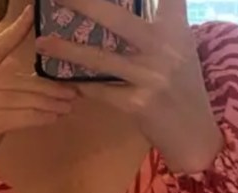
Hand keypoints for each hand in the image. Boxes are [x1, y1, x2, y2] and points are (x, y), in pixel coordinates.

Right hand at [0, 5, 77, 192]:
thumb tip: (36, 85)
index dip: (11, 34)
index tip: (33, 15)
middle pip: (4, 80)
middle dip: (41, 86)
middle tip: (70, 91)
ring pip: (5, 98)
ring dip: (41, 102)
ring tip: (66, 106)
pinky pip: (1, 120)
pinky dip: (29, 118)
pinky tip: (48, 119)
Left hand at [35, 0, 221, 173]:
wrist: (195, 133)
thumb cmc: (184, 87)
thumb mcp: (180, 48)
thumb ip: (160, 23)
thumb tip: (133, 3)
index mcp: (176, 29)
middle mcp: (165, 48)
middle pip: (118, 19)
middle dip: (84, 4)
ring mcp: (151, 77)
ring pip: (100, 59)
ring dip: (67, 51)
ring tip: (42, 42)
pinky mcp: (139, 104)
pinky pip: (101, 91)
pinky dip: (81, 86)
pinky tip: (65, 81)